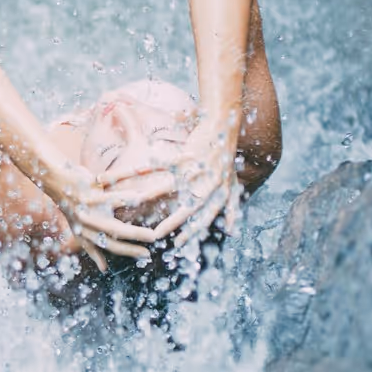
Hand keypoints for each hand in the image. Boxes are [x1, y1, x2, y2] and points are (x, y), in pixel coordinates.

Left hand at [42, 162, 172, 271]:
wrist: (56, 181)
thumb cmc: (73, 206)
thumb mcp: (79, 231)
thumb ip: (92, 249)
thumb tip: (104, 269)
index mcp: (86, 235)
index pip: (111, 248)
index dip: (129, 252)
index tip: (147, 255)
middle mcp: (86, 226)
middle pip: (115, 239)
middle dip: (136, 243)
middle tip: (155, 240)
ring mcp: (88, 211)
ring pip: (114, 223)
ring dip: (134, 227)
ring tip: (150, 227)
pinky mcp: (90, 194)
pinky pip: (113, 199)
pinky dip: (126, 200)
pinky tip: (141, 198)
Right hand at [146, 119, 243, 249]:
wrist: (224, 127)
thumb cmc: (227, 158)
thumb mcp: (233, 185)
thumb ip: (232, 209)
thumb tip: (230, 231)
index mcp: (220, 193)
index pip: (206, 218)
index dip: (192, 232)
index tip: (177, 244)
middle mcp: (210, 183)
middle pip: (189, 207)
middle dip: (173, 222)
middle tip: (157, 234)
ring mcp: (199, 168)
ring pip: (174, 185)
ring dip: (155, 194)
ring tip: (138, 202)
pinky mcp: (189, 153)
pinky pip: (168, 162)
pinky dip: (152, 166)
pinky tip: (138, 169)